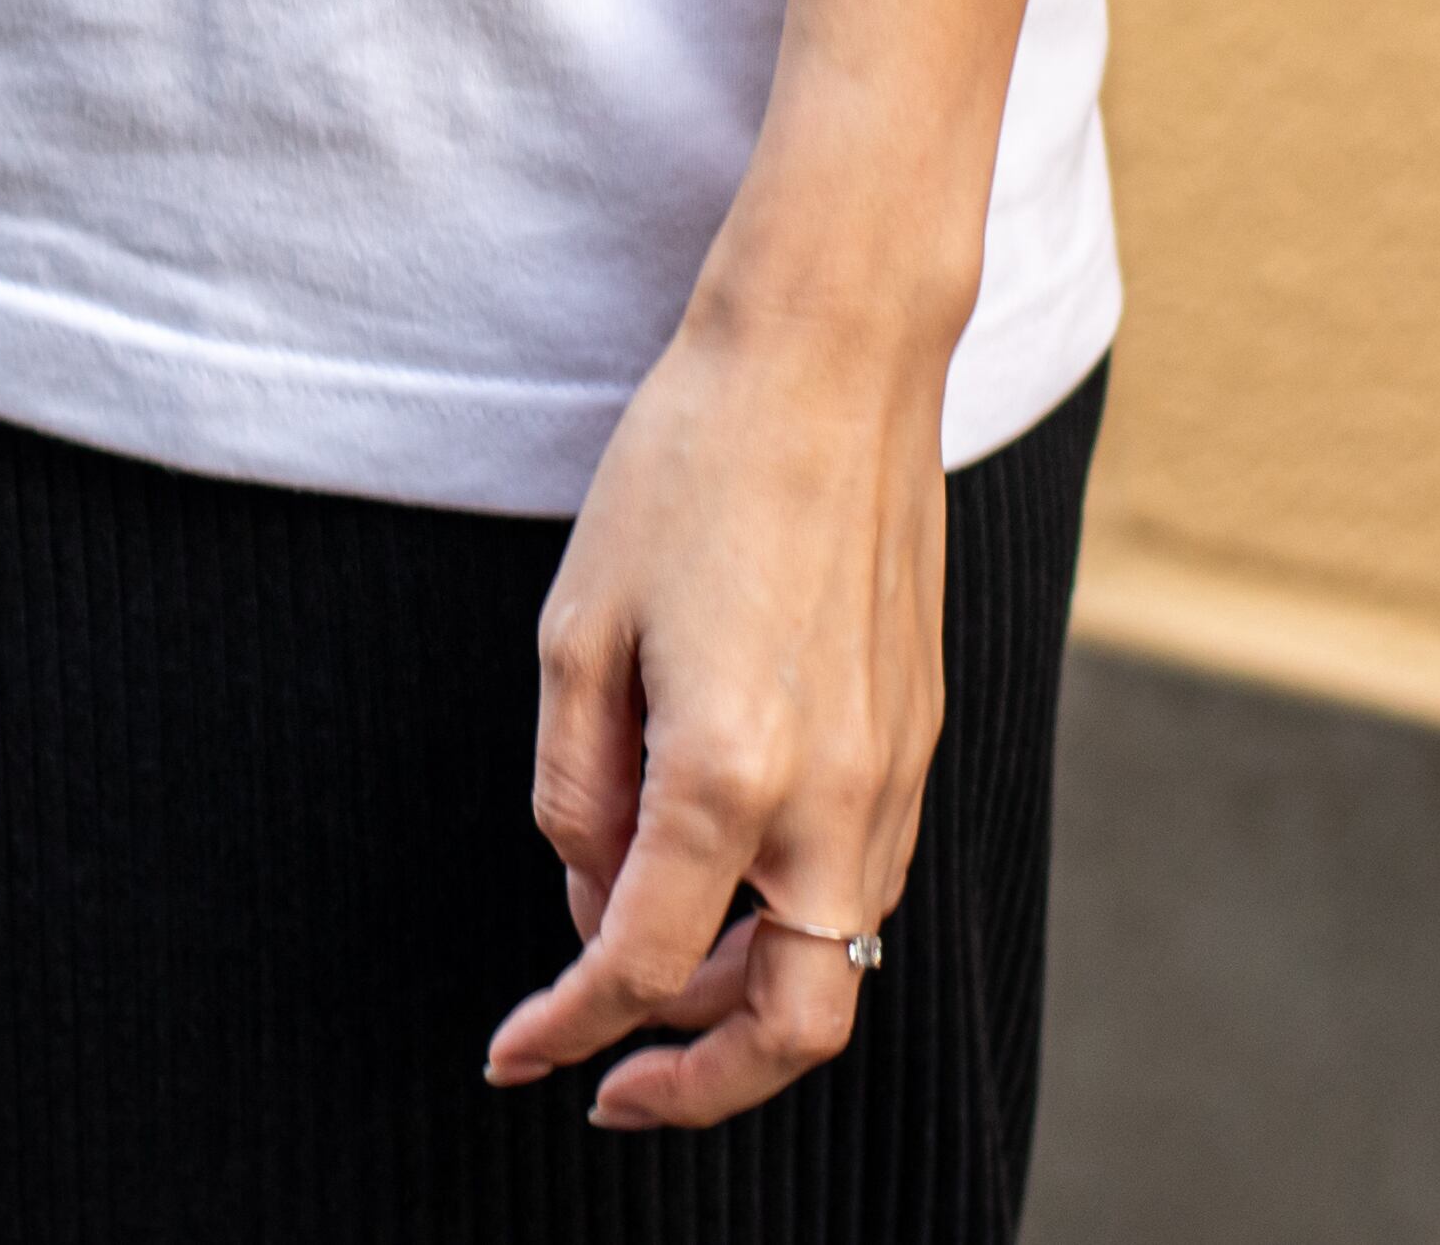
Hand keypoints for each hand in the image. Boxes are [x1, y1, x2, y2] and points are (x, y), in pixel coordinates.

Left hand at [483, 267, 952, 1129]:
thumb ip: (577, 789)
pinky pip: (866, 878)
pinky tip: (723, 867)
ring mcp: (897, 770)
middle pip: (792, 1027)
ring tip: (652, 956)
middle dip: (699, 1082)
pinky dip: (796, 915)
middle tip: (611, 1079)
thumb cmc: (689, 465)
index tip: (516, 1058)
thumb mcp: (579, 625)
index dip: (566, 1030)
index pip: (641, 969)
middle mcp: (835, 795)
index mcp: (727, 772)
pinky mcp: (923, 732)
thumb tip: (594, 892)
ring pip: (842, 961)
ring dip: (750, 993)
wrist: (830, 357)